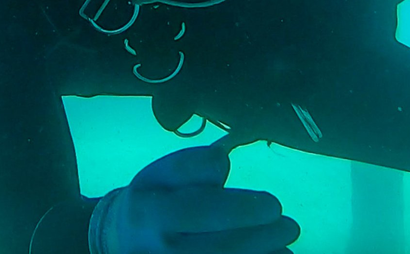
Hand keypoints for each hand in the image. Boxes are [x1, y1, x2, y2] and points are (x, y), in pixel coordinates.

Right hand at [90, 144, 299, 253]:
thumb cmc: (152, 200)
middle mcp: (159, 246)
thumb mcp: (161, 174)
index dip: (241, 209)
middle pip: (218, 246)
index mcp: (150, 210)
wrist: (121, 240)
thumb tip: (224, 164)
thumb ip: (192, 165)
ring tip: (286, 239)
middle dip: (260, 236)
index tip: (272, 204)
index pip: (197, 207)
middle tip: (288, 224)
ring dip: (261, 252)